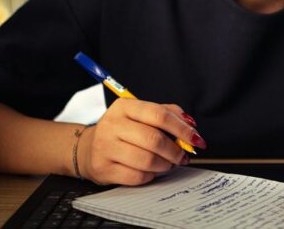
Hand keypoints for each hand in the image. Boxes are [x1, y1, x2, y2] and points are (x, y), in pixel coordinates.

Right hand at [77, 100, 205, 185]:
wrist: (88, 148)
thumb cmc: (123, 131)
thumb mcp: (140, 114)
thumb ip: (167, 114)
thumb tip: (190, 125)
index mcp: (124, 107)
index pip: (159, 114)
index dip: (182, 128)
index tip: (196, 139)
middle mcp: (112, 125)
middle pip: (154, 139)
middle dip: (175, 150)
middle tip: (183, 156)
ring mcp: (105, 147)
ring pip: (147, 160)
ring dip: (165, 164)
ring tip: (168, 163)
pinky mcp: (103, 168)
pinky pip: (137, 176)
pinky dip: (150, 175)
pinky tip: (151, 170)